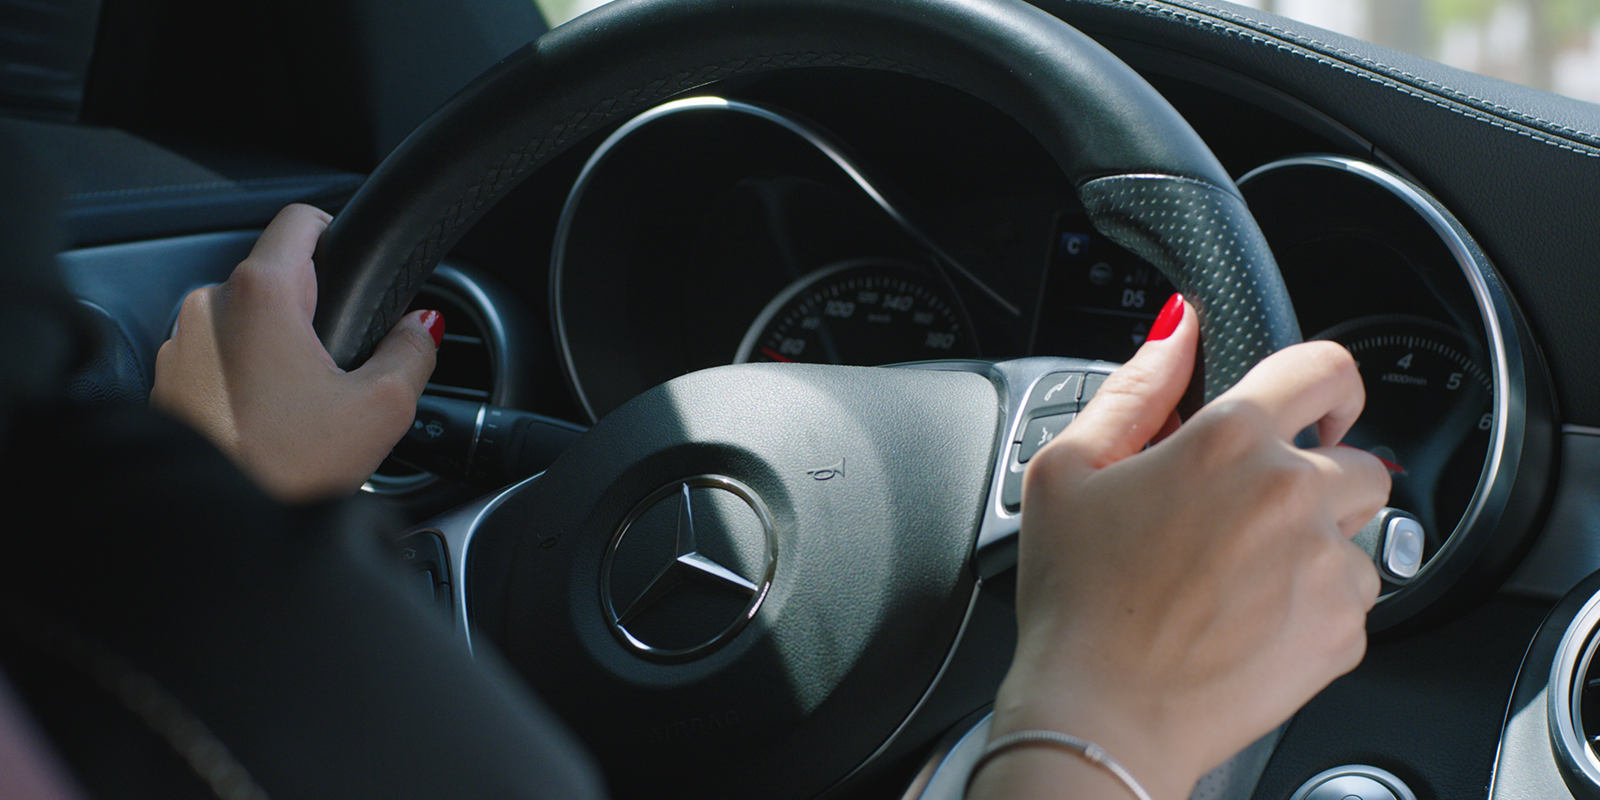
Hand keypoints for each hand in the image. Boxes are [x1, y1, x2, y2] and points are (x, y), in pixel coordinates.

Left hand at [150, 204, 441, 503]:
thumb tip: (423, 326)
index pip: (301, 219)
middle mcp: (208, 305)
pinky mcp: (165, 384)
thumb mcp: (380, 409)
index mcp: (260, 293)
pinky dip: (245, 381)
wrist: (212, 532)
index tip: (357, 270)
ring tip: (303, 408)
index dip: (339, 235)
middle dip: (314, 314)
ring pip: (246, 324)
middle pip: (277, 279)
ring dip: (277, 351)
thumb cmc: (283, 469)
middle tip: (342, 369)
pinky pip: (217, 361)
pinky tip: (268, 426)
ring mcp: (179, 345)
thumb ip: (412, 352)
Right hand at [971, 298, 1388, 799]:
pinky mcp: (1344, 630)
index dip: (1326, 384)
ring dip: (1315, 545)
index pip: (1324, 368)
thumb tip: (1178, 329)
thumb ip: (1135, 388)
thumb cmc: (1076, 599)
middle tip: (1243, 522)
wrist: (1103, 716)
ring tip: (1239, 582)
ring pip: (1357, 533)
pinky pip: (1354, 598)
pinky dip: (1315, 606)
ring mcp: (1327, 564)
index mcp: (1230, 440)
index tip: (1319, 409)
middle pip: (1354, 459)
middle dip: (1311, 479)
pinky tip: (1249, 624)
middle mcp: (1292, 493)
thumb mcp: (1067, 471)